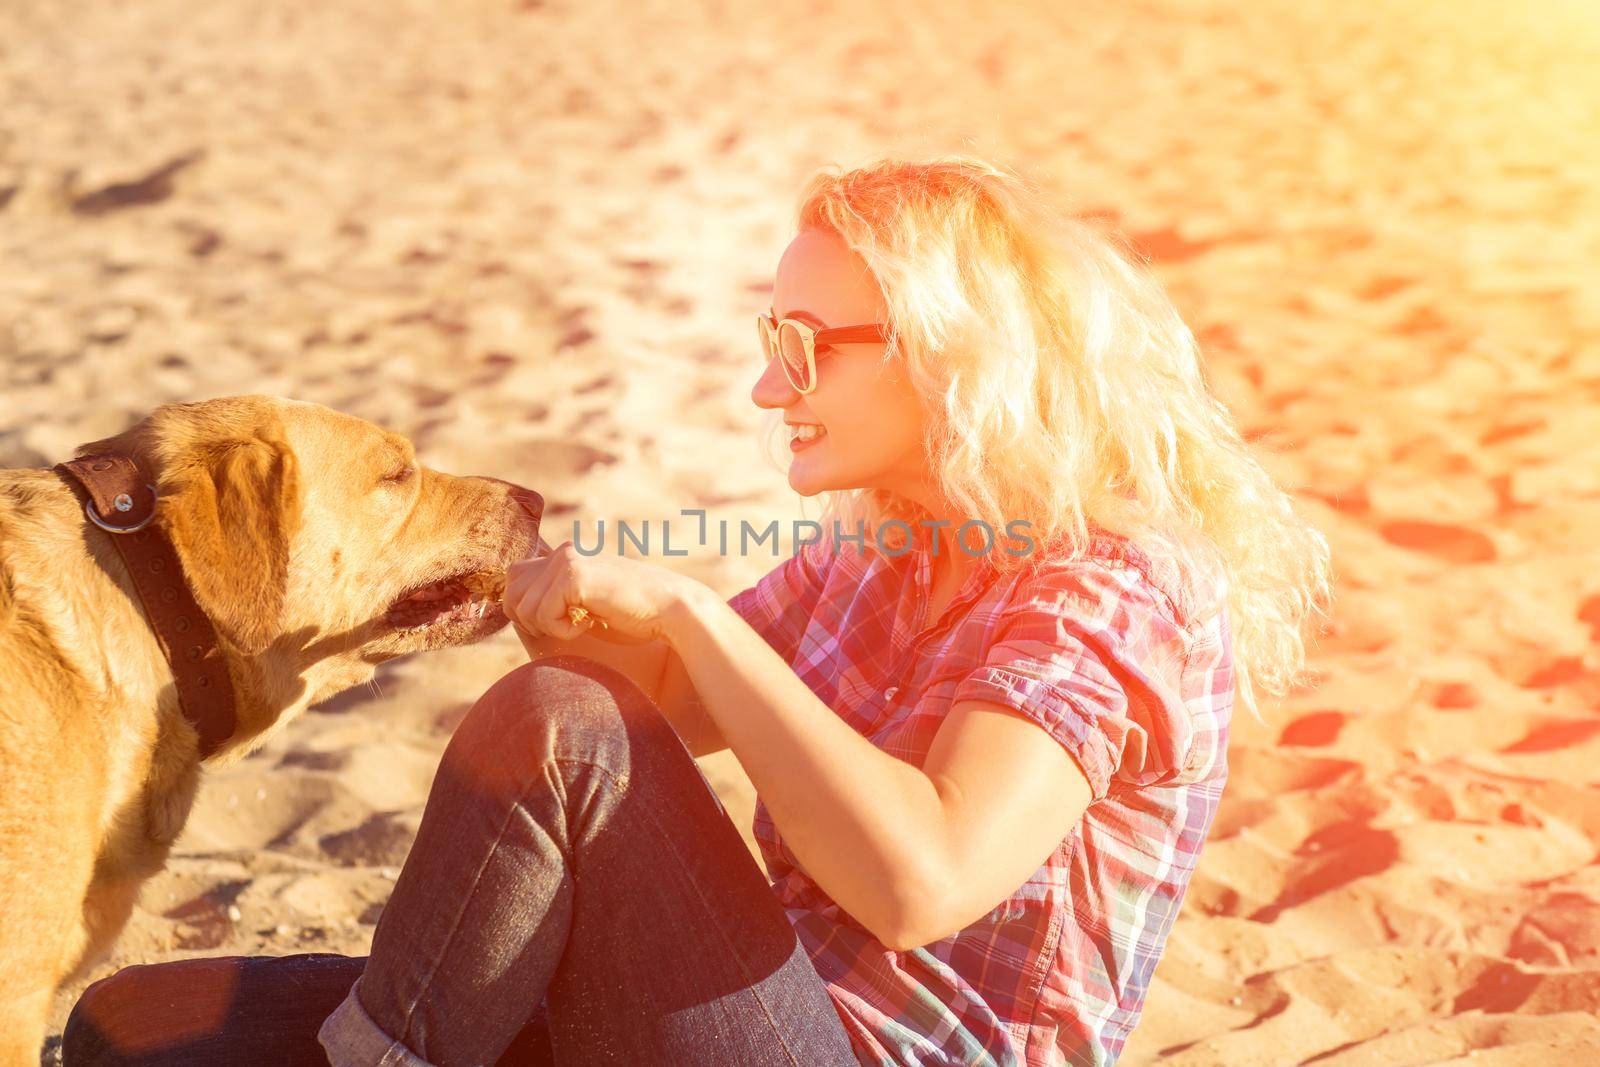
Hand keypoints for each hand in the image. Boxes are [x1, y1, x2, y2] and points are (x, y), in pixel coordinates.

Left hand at [501, 541, 691, 645]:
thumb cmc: (633, 615)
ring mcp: (567, 560)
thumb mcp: (586, 602)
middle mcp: (563, 552)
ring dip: (550, 626)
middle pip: (511, 591)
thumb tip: (513, 609)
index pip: (515, 578)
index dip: (526, 607)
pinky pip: (543, 616)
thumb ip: (554, 597)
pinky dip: (563, 631)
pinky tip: (592, 622)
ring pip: (523, 607)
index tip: (561, 620)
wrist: (671, 609)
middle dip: (531, 619)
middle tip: (569, 624)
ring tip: (585, 621)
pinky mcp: (574, 576)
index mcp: (565, 555)